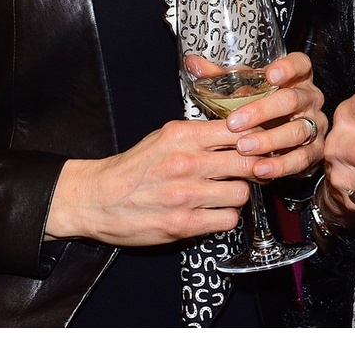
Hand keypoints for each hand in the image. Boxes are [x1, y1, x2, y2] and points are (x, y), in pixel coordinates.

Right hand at [44, 119, 253, 245]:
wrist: (97, 198)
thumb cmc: (134, 167)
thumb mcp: (165, 137)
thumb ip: (200, 134)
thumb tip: (239, 132)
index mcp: (183, 136)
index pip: (239, 130)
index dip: (254, 138)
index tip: (256, 144)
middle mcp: (187, 163)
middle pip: (248, 162)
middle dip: (254, 167)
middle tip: (250, 171)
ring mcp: (186, 195)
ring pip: (242, 193)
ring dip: (238, 194)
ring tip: (226, 193)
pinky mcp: (183, 224)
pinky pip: (228, 220)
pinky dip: (226, 217)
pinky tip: (214, 212)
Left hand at [215, 51, 326, 180]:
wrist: (283, 139)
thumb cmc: (262, 107)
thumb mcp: (244, 89)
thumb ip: (220, 77)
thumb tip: (192, 63)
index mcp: (297, 77)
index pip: (300, 64)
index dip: (288, 68)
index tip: (271, 75)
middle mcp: (310, 99)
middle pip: (293, 100)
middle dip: (263, 111)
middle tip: (235, 123)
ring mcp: (315, 125)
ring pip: (298, 131)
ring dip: (269, 141)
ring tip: (244, 148)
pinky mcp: (315, 151)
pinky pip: (302, 158)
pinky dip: (281, 165)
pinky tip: (261, 168)